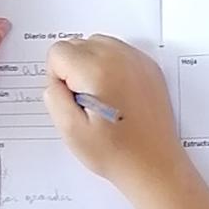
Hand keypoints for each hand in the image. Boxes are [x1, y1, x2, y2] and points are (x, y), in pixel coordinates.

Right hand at [43, 36, 187, 201]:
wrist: (154, 165)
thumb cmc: (114, 153)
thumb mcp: (70, 130)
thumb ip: (53, 96)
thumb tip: (56, 80)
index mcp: (98, 70)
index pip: (58, 51)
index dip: (57, 78)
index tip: (72, 101)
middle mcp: (120, 57)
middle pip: (78, 43)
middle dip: (74, 68)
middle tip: (87, 103)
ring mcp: (138, 60)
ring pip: (98, 43)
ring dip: (92, 64)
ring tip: (102, 98)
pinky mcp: (150, 68)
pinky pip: (120, 51)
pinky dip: (112, 65)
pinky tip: (117, 94)